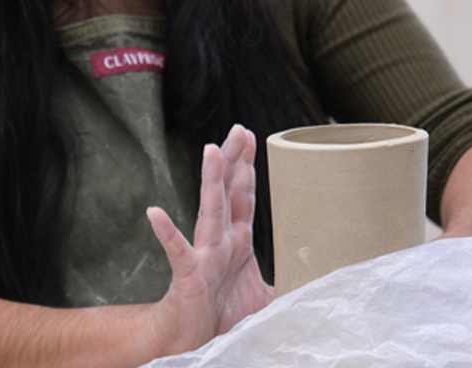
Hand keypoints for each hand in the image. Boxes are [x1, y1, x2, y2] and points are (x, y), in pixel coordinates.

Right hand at [146, 124, 272, 355]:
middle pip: (227, 191)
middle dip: (234, 159)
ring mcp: (204, 255)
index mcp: (237, 241)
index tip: (251, 137)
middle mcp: (221, 241)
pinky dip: (167, 233)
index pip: (243, 196)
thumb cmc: (220, 317)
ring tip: (212, 151)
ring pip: (209, 210)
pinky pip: (178, 252)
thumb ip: (283, 285)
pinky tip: (156, 213)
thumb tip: (315, 284)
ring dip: (211, 180)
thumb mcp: (261, 298)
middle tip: (239, 129)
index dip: (247, 166)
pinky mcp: (189, 276)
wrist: (187, 343)